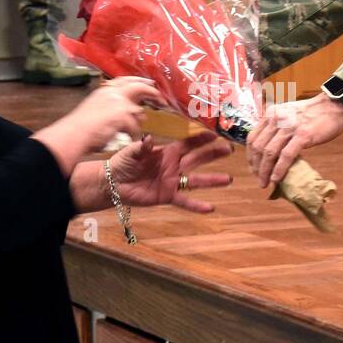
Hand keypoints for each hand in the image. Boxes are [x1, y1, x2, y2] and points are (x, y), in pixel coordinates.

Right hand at [34, 77, 158, 175]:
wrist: (74, 133)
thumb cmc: (81, 125)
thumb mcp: (94, 106)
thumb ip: (110, 103)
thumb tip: (127, 107)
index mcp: (105, 90)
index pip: (126, 80)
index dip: (140, 81)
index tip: (150, 82)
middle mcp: (113, 93)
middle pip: (139, 87)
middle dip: (152, 93)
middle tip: (162, 100)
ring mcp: (119, 103)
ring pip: (138, 111)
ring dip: (138, 120)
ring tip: (133, 127)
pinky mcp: (122, 115)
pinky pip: (134, 126)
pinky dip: (132, 133)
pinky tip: (127, 137)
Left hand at [109, 131, 232, 213]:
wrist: (113, 184)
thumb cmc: (122, 163)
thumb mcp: (131, 152)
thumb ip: (141, 146)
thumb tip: (147, 138)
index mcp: (167, 152)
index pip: (188, 144)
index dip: (200, 139)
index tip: (215, 134)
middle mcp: (173, 166)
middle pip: (197, 159)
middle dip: (213, 154)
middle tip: (228, 149)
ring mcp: (172, 181)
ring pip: (196, 180)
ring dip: (212, 180)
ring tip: (228, 179)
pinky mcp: (167, 196)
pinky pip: (184, 200)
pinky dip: (197, 205)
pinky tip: (210, 207)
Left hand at [245, 93, 342, 188]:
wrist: (335, 106)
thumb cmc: (313, 113)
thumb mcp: (288, 114)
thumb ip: (277, 126)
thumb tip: (270, 149)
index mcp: (271, 114)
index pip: (252, 137)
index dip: (250, 155)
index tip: (253, 167)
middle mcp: (277, 119)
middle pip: (258, 147)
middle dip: (255, 166)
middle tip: (258, 178)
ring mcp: (290, 127)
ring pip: (269, 153)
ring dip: (264, 171)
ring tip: (264, 183)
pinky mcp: (303, 135)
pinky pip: (286, 156)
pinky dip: (279, 169)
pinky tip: (276, 179)